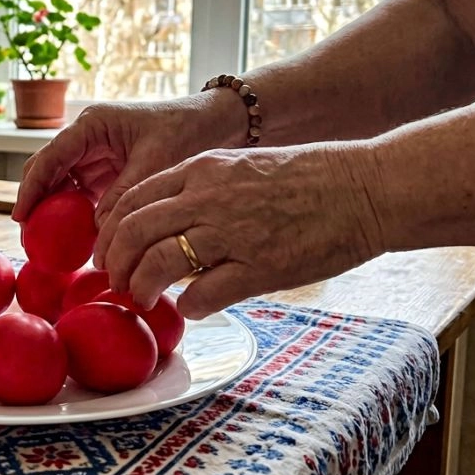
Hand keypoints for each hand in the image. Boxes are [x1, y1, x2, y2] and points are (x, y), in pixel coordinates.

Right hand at [13, 91, 244, 223]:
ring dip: (52, 213)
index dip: (32, 187)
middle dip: (34, 203)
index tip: (20, 216)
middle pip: (47, 171)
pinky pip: (80, 197)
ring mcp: (94, 157)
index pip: (51, 157)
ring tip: (43, 245)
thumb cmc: (187, 131)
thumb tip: (97, 231)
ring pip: (60, 187)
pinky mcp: (106, 174)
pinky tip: (72, 241)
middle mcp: (87, 139)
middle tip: (28, 239)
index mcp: (92, 125)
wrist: (216, 124)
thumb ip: (123, 195)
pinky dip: (74, 217)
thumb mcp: (155, 164)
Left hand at [92, 143, 385, 316]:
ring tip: (143, 299)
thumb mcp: (242, 165)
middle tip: (116, 283)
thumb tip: (170, 222)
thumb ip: (202, 189)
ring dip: (140, 287)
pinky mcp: (259, 267)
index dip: (110, 231)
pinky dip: (188, 306)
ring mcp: (231, 232)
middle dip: (115, 263)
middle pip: (132, 232)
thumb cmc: (309, 178)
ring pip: (156, 263)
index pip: (131, 199)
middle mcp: (207, 198)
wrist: (366, 187)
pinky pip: (202, 294)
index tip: (108, 253)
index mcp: (201, 170)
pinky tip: (192, 308)